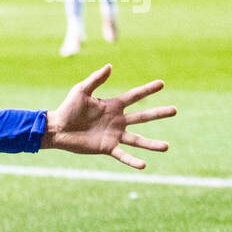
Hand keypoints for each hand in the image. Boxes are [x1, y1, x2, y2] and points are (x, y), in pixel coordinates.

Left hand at [43, 64, 174, 168]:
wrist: (56, 129)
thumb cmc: (67, 108)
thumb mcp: (81, 91)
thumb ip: (95, 79)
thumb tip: (109, 66)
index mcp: (113, 106)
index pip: (135, 96)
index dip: (148, 90)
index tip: (162, 83)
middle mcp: (117, 120)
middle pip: (143, 116)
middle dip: (159, 113)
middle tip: (175, 110)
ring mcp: (114, 135)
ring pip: (137, 139)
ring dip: (152, 144)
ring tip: (167, 147)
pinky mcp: (107, 147)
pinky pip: (123, 155)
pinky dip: (133, 161)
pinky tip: (144, 165)